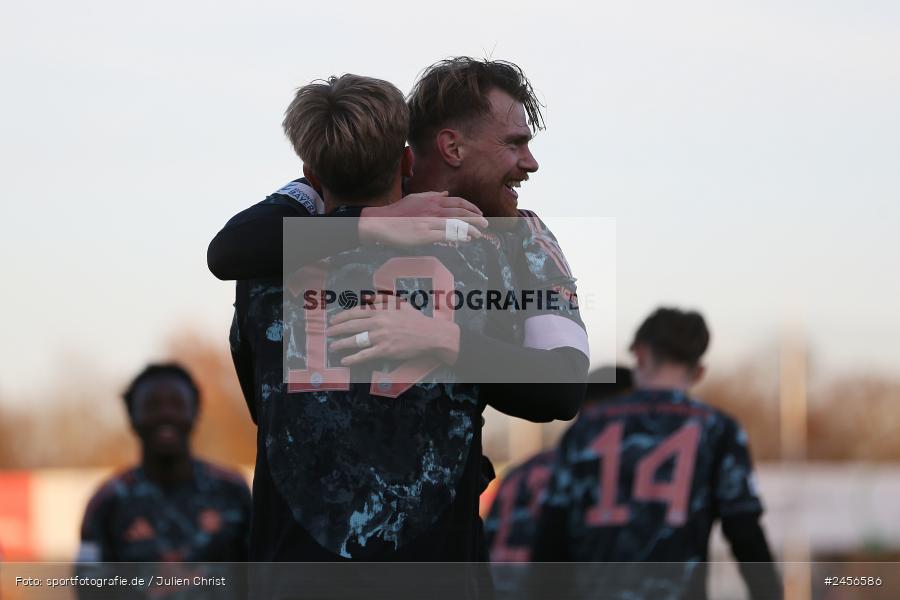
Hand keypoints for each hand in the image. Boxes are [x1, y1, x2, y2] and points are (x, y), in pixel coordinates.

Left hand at [327, 296, 459, 365]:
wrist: (429, 334)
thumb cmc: (415, 319)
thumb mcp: (399, 303)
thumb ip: (382, 299)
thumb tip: (367, 297)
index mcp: (381, 310)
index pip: (356, 312)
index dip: (342, 317)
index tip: (333, 320)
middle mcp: (378, 322)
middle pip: (352, 326)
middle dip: (337, 330)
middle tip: (328, 333)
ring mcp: (380, 337)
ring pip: (356, 340)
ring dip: (341, 344)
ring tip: (332, 346)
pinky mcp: (385, 350)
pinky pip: (365, 355)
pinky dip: (353, 358)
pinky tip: (344, 360)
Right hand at [358, 191, 487, 245]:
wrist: (381, 221)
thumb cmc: (397, 211)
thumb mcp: (415, 198)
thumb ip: (432, 195)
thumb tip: (445, 193)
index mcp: (432, 200)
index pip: (457, 202)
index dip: (471, 207)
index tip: (479, 213)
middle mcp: (433, 209)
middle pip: (461, 212)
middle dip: (476, 218)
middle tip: (486, 224)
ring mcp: (430, 222)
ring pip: (456, 224)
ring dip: (471, 229)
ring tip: (480, 234)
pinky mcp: (425, 234)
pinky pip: (447, 235)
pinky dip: (459, 236)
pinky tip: (467, 239)